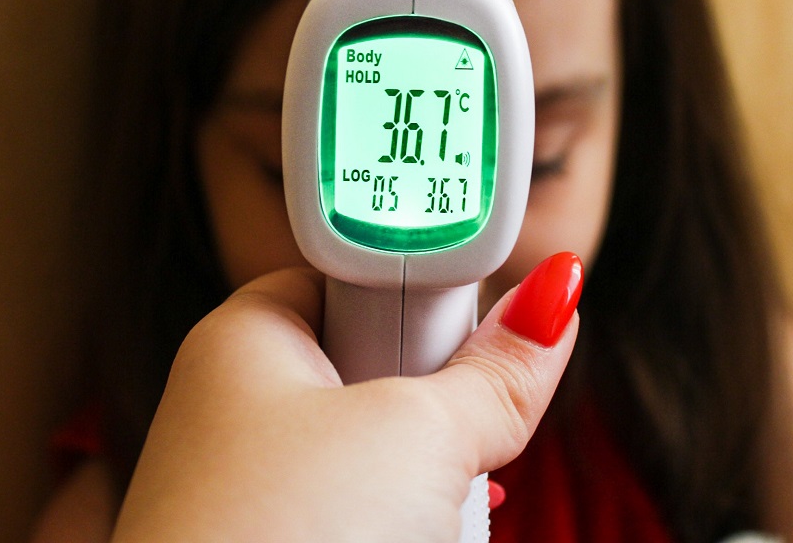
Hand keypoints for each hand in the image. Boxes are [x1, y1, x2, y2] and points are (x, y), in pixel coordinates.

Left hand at [110, 253, 582, 542]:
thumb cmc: (273, 538)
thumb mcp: (415, 435)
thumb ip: (494, 373)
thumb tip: (551, 303)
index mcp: (247, 337)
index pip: (360, 277)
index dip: (426, 299)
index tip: (472, 330)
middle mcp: (241, 407)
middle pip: (383, 371)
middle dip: (435, 414)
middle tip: (444, 444)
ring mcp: (256, 488)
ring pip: (384, 459)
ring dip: (428, 487)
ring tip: (424, 521)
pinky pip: (367, 517)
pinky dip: (404, 529)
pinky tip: (419, 542)